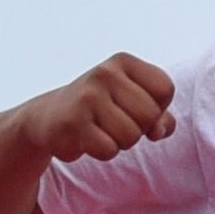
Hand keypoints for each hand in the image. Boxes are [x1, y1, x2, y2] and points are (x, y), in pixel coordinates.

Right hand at [31, 52, 176, 165]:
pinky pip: (109, 150)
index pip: (165, 88)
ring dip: (119, 142)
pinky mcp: (73, 123)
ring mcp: (87, 97)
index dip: (157, 107)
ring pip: (131, 136)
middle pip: (150, 115)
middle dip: (138, 128)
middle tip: (113, 122)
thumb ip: (159, 117)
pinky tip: (85, 139)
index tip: (132, 107)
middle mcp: (105, 73)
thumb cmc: (102, 110)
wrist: (49, 118)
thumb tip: (158, 130)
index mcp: (123, 62)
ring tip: (99, 130)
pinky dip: (102, 152)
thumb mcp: (133, 103)